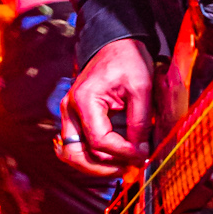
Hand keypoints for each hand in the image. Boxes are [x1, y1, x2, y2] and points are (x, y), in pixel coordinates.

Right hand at [56, 38, 152, 177]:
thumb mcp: (141, 87)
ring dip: (97, 166)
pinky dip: (93, 157)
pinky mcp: (75, 118)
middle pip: (77, 154)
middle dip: (103, 168)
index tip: (143, 154)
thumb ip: (140, 121)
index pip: (99, 140)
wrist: (117, 45)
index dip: (122, 152)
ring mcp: (69, 115)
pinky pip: (78, 146)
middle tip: (129, 169)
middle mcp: (70, 109)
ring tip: (123, 166)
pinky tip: (115, 159)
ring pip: (74, 154)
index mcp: (84, 99)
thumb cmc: (128, 60)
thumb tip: (140, 151)